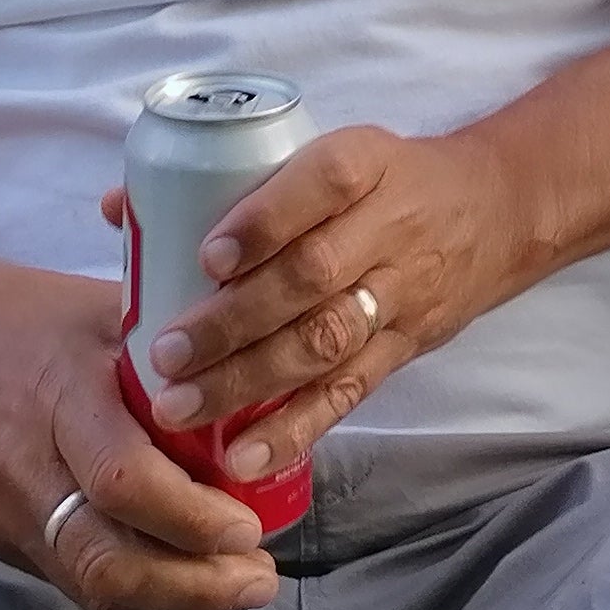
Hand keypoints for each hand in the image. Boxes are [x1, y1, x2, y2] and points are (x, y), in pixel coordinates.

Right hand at [0, 241, 278, 609]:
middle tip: (258, 577)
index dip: (193, 518)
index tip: (252, 526)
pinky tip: (180, 576)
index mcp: (59, 398)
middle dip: (193, 585)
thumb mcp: (105, 311)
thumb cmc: (27, 316)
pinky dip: (133, 587)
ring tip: (235, 585)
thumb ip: (176, 354)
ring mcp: (2, 513)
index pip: (124, 480)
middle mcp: (24, 469)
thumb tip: (265, 384)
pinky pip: (69, 579)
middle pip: (105, 561)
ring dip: (171, 598)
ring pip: (89, 585)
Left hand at [131, 124, 531, 477]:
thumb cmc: (381, 180)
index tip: (207, 257)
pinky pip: (349, 394)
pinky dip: (295, 430)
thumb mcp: (327, 152)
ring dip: (250, 381)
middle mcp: (386, 229)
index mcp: (364, 164)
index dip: (265, 222)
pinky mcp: (402, 349)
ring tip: (182, 409)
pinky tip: (244, 458)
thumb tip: (116, 208)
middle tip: (166, 353)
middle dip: (234, 321)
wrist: (493, 211)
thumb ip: (229, 179)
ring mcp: (399, 294)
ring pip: (326, 342)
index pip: (320, 184)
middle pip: (313, 277)